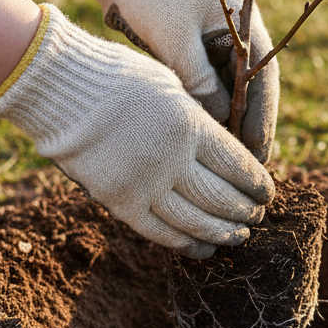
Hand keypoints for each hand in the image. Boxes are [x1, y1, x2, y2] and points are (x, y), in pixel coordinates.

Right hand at [0, 4, 274, 257]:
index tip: (267, 191)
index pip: (238, 165)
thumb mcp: (172, 87)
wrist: (60, 90)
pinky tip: (202, 248)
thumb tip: (226, 151)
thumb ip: (199, 120)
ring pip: (196, 221)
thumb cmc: (120, 78)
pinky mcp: (119, 202)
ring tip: (239, 236)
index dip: (258, 183)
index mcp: (190, 126)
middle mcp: (172, 159)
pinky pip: (160, 232)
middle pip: (222, 197)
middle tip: (258, 216)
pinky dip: (186, 243)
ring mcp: (145, 184)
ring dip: (223, 232)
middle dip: (246, 210)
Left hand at [59, 0, 278, 162]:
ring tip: (227, 163)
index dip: (263, 119)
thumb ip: (198, 78)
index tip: (259, 154)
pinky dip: (208, 110)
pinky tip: (204, 139)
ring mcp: (216, 41)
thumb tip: (220, 120)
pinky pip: (208, 86)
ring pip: (230, 91)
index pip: (263, 78)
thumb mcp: (174, 36)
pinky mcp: (194, 48)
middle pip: (251, 89)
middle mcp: (237, 33)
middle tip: (248, 170)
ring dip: (229, 122)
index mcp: (244, 21)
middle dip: (249, 128)